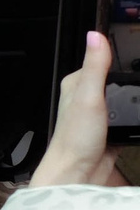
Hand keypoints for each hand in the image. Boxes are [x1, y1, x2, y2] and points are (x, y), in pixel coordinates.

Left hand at [31, 31, 124, 188]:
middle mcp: (87, 97)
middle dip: (131, 79)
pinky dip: (138, 118)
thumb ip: (95, 67)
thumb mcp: (89, 96)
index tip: (137, 45)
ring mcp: (100, 115)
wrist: (79, 174)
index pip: (100, 59)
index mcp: (77, 83)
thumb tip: (95, 35)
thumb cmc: (76, 138)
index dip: (119, 54)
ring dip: (136, 99)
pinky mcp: (112, 130)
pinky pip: (130, 119)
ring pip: (124, 99)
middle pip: (115, 80)